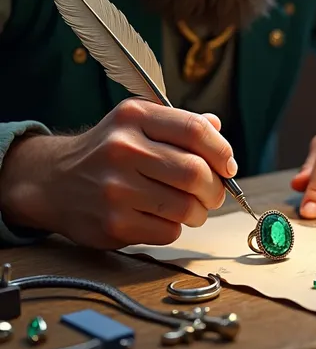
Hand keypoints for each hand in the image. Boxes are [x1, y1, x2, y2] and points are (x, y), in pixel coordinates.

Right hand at [0, 98, 236, 248]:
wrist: (53, 182)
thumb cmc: (107, 150)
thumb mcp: (136, 122)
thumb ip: (177, 123)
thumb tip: (216, 126)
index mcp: (134, 117)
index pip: (195, 130)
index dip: (222, 151)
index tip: (228, 165)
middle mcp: (123, 149)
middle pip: (195, 172)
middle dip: (215, 188)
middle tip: (214, 194)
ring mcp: (116, 189)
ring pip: (186, 207)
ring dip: (199, 212)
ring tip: (192, 208)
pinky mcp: (113, 224)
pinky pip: (168, 231)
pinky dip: (174, 227)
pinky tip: (162, 217)